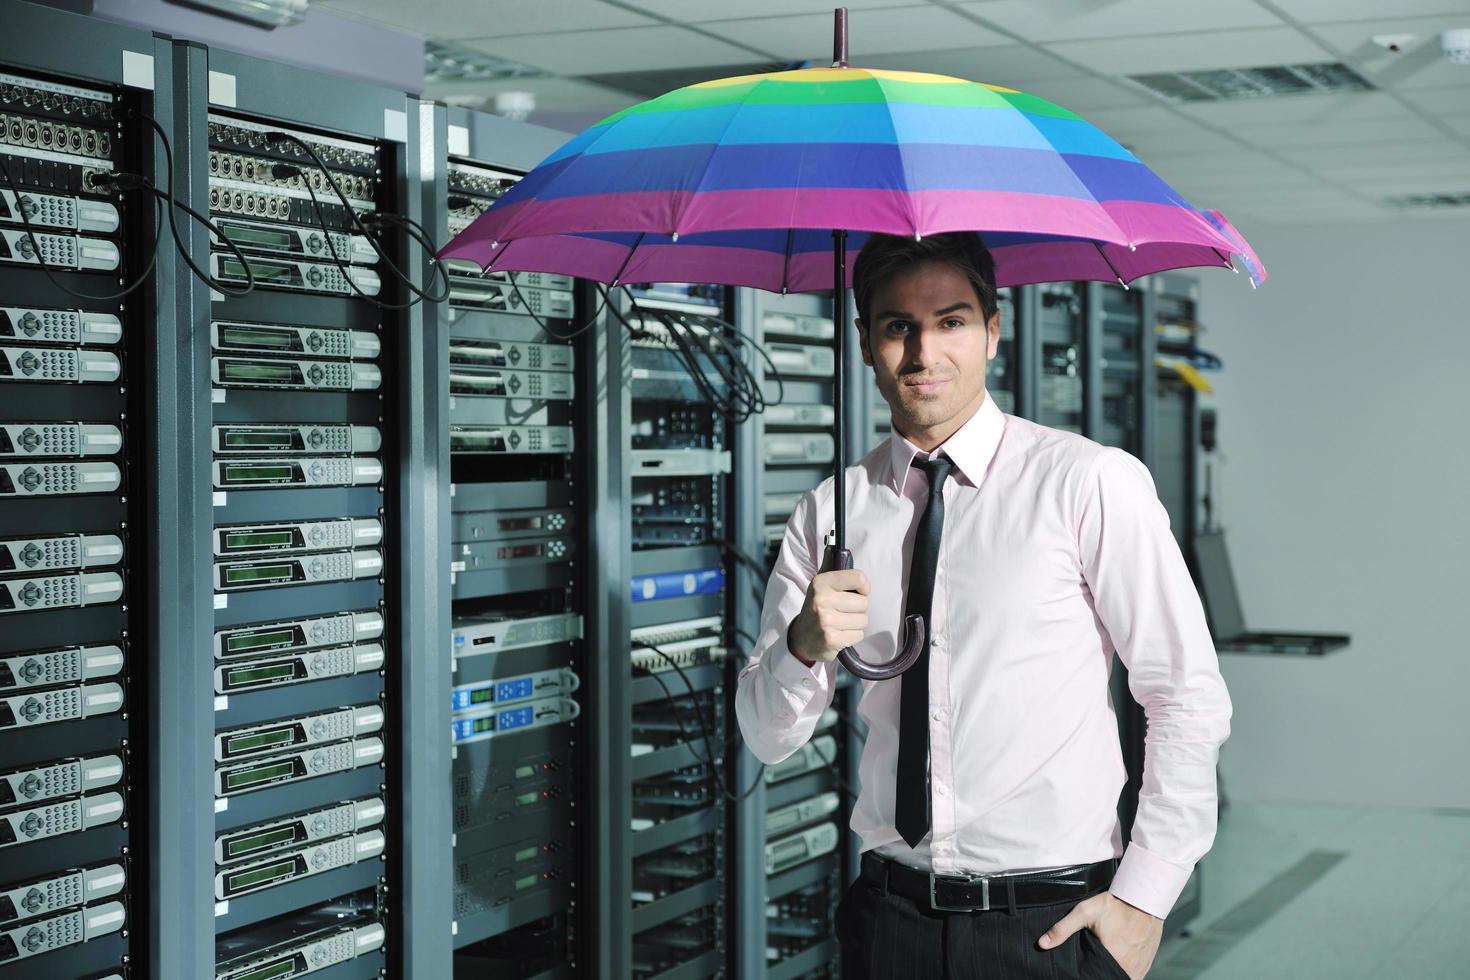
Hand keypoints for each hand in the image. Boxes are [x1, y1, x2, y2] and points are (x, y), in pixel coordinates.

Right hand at [786, 568, 869, 664]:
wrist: (802, 637)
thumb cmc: (817, 606)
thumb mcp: (820, 584)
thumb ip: (830, 565)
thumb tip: (832, 542)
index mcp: (821, 582)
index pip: (859, 578)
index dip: (864, 587)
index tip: (859, 591)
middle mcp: (822, 600)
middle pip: (864, 603)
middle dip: (858, 609)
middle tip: (843, 611)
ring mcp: (826, 621)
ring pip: (863, 620)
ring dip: (856, 624)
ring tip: (841, 623)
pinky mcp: (831, 639)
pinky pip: (859, 635)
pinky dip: (852, 636)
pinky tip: (840, 634)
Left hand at [1037, 891, 1161, 978]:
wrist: (1143, 898)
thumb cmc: (1114, 905)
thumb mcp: (1084, 912)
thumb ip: (1062, 929)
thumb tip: (1042, 943)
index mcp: (1112, 957)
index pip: (1096, 976)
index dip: (1089, 975)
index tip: (1084, 969)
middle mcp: (1128, 966)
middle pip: (1111, 978)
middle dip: (1101, 974)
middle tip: (1093, 964)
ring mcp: (1140, 966)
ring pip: (1124, 978)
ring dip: (1114, 974)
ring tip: (1104, 964)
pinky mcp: (1147, 963)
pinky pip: (1136, 977)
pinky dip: (1127, 973)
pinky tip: (1118, 964)